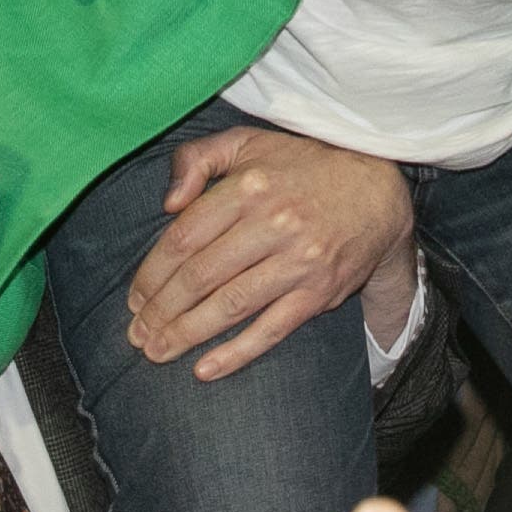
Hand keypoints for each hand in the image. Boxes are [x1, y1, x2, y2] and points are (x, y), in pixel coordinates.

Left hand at [128, 130, 413, 380]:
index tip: (134, 298)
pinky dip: (236, 353)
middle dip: (161, 311)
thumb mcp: (247, 143)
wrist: (377, 190)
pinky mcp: (319, 292)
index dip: (152, 273)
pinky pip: (271, 329)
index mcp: (248, 187)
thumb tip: (167, 203)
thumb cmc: (301, 166)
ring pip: (229, 305)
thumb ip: (197, 159)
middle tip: (136, 334)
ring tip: (157, 352)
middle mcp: (272, 223)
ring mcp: (298, 261)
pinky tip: (204, 369)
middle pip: (200, 276)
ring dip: (186, 334)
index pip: (184, 238)